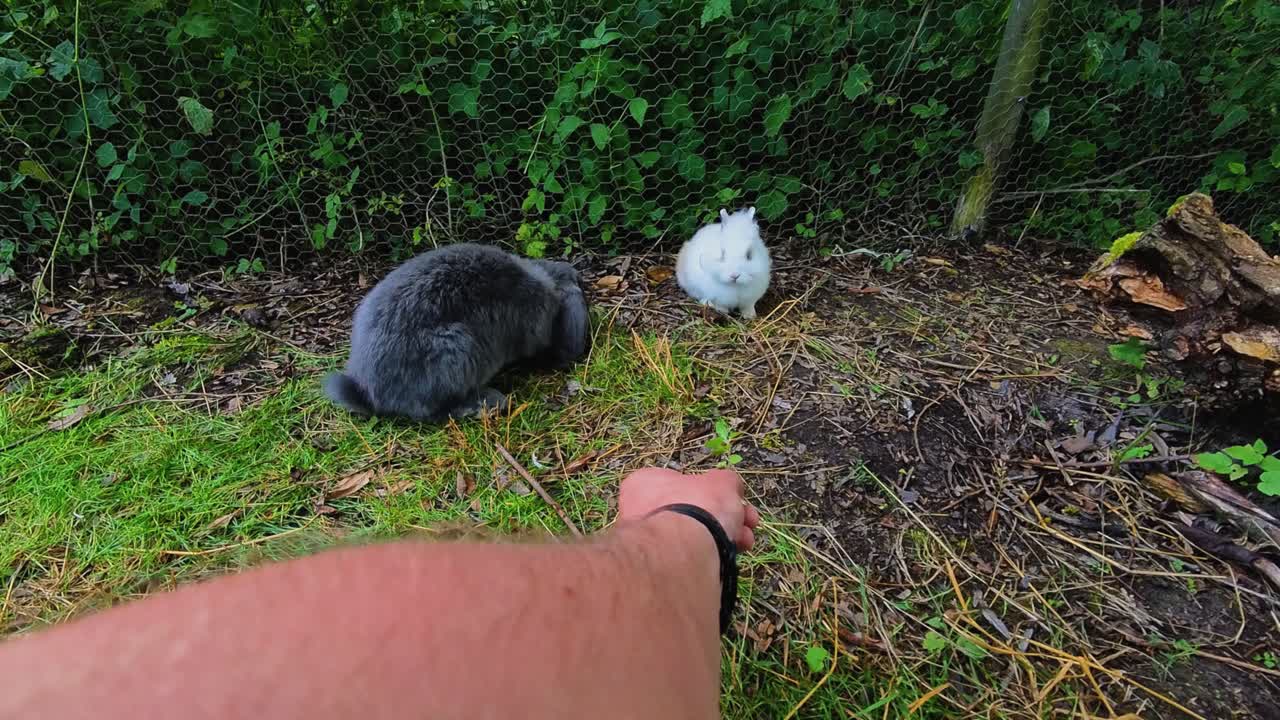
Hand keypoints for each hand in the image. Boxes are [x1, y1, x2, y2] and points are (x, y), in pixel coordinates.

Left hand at [618, 467, 759, 550]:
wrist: (683, 551)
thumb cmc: (697, 507)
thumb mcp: (721, 483)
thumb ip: (726, 482)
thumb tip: (731, 488)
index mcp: (646, 483)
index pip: (682, 483)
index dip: (714, 492)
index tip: (733, 499)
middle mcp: (640, 511)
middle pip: (693, 512)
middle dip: (726, 518)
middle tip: (748, 523)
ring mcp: (647, 543)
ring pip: (694, 537)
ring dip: (725, 537)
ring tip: (746, 543)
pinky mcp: (658, 569)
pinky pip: (690, 558)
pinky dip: (712, 556)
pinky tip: (731, 558)